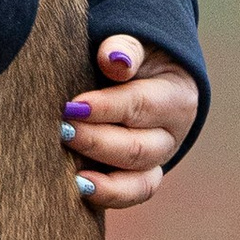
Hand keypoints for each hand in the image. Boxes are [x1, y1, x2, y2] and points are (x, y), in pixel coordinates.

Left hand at [63, 37, 197, 211]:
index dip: (106, 108)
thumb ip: (123, 47)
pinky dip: (109, 195)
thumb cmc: (127, 56)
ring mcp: (158, 159)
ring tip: (71, 173)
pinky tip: (80, 187)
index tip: (72, 107)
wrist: (137, 75)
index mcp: (175, 94)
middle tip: (63, 132)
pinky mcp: (141, 176)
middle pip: (138, 147)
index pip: (140, 104)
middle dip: (97, 142)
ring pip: (138, 179)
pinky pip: (132, 194)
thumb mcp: (132, 44)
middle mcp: (172, 132)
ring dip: (103, 177)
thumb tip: (115, 61)